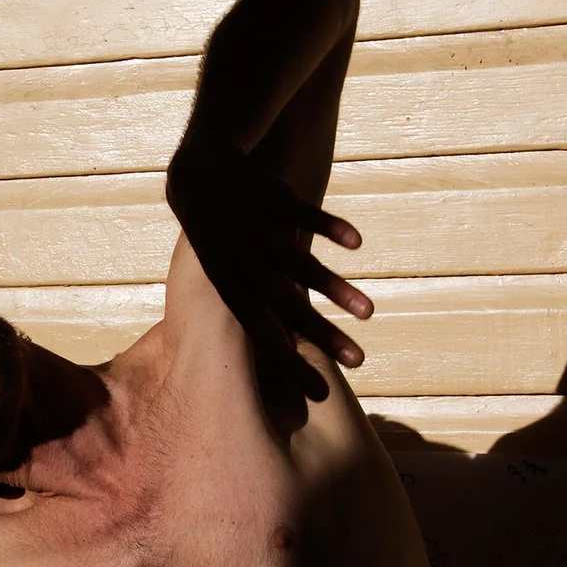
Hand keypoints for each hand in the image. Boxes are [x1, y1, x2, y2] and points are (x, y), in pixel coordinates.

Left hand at [166, 142, 372, 403]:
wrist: (197, 173)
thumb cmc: (218, 238)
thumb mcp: (225, 275)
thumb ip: (254, 309)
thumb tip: (278, 352)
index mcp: (228, 287)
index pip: (260, 335)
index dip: (289, 365)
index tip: (322, 394)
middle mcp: (240, 261)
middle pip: (284, 306)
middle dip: (321, 335)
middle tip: (360, 362)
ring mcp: (254, 228)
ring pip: (296, 264)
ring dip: (333, 288)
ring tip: (369, 313)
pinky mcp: (268, 196)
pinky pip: (300, 213)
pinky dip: (327, 226)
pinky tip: (357, 244)